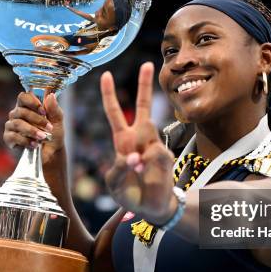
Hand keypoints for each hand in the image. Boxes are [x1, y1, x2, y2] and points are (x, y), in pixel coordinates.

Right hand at [3, 91, 64, 168]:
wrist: (51, 152)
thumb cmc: (53, 134)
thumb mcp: (57, 121)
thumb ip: (54, 109)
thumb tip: (50, 96)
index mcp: (27, 106)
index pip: (23, 97)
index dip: (32, 102)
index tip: (43, 111)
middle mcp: (17, 114)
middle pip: (21, 111)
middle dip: (37, 119)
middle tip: (49, 127)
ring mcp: (11, 125)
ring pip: (17, 123)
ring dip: (32, 130)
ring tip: (43, 137)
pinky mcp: (8, 138)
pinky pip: (13, 136)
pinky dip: (25, 140)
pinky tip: (35, 144)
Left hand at [101, 62, 175, 223]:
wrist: (152, 207)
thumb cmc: (131, 193)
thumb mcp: (115, 183)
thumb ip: (118, 169)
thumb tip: (134, 158)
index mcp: (123, 141)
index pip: (115, 114)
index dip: (109, 95)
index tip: (106, 75)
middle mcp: (139, 139)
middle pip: (142, 107)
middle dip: (144, 85)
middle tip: (148, 64)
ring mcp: (153, 146)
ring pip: (149, 130)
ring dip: (140, 149)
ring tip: (138, 169)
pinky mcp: (164, 156)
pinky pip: (154, 154)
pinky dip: (148, 166)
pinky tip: (147, 175)